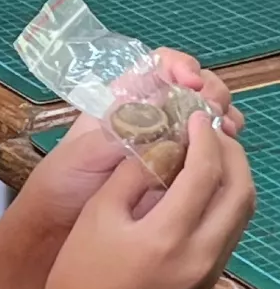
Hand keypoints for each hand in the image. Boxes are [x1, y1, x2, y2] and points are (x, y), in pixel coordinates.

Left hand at [19, 48, 242, 233]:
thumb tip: (157, 118)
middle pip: (193, 86)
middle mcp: (150, 115)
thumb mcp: (82, 153)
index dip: (180, 65)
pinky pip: (207, 147)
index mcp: (124, 100)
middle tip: (215, 110)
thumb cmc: (64, 180)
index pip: (160, 65)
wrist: (61, 222)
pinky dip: (223, 143)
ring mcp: (168, 140)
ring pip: (205, 114)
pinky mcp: (179, 167)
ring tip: (225, 130)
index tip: (190, 82)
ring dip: (223, 115)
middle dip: (211, 91)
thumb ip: (116, 135)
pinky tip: (226, 150)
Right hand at [35, 112, 254, 288]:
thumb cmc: (78, 282)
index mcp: (168, 236)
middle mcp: (200, 255)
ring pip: (242, 211)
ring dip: (233, 175)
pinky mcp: (206, 280)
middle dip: (229, 152)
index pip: (205, 171)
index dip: (203, 136)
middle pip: (240, 190)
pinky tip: (201, 187)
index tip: (192, 116)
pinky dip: (224, 199)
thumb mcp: (97, 217)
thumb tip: (154, 142)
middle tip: (207, 129)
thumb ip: (132, 175)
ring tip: (208, 152)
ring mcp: (208, 271)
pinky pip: (230, 230)